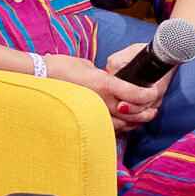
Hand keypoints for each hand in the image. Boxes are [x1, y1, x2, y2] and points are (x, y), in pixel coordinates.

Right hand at [36, 49, 168, 127]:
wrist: (40, 78)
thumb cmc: (63, 67)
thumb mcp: (89, 66)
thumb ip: (105, 76)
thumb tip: (114, 80)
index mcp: (104, 84)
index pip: (135, 94)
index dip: (148, 96)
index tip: (153, 94)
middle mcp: (101, 101)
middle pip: (132, 113)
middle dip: (146, 112)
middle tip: (153, 110)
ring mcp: (93, 112)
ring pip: (122, 124)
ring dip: (134, 123)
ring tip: (142, 118)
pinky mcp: (85, 119)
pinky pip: (107, 128)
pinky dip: (119, 128)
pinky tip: (124, 125)